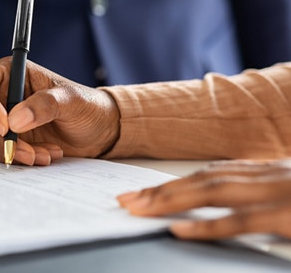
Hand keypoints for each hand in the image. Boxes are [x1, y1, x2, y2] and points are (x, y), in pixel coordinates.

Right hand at [0, 57, 119, 165]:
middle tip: (23, 149)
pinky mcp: (4, 140)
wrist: (98, 132)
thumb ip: (44, 105)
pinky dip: (16, 158)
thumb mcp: (71, 101)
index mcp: (9, 73)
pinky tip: (42, 155)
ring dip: (9, 151)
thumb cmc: (86, 107)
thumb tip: (15, 120)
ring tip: (41, 154)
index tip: (4, 125)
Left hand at [118, 159, 290, 239]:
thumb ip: (265, 195)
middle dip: (162, 189)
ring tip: (139, 209)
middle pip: (204, 180)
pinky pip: (241, 221)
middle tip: (127, 200)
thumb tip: (235, 207)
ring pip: (213, 192)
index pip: (212, 174)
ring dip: (171, 199)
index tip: (144, 191)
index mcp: (271, 171)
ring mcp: (279, 194)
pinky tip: (179, 230)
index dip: (176, 182)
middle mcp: (270, 176)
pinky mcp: (289, 216)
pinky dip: (207, 225)